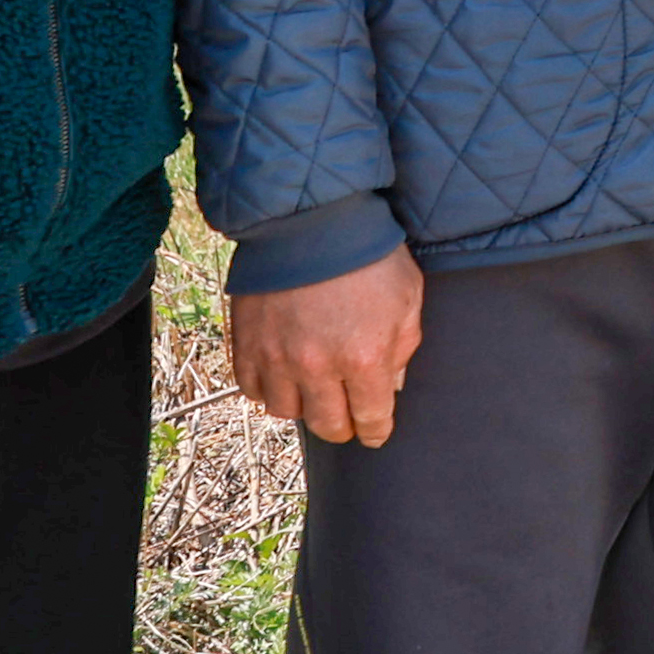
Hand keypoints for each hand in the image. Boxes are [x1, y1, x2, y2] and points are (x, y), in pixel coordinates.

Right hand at [232, 246, 429, 444]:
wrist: (311, 219)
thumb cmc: (368, 254)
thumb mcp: (408, 298)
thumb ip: (403, 347)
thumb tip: (391, 385)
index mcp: (363, 358)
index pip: (370, 417)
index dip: (376, 430)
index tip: (376, 434)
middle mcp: (317, 367)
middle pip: (327, 425)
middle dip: (343, 427)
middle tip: (348, 420)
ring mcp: (276, 358)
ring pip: (286, 412)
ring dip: (303, 407)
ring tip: (313, 393)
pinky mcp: (246, 345)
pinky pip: (252, 390)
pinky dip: (267, 390)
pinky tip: (282, 377)